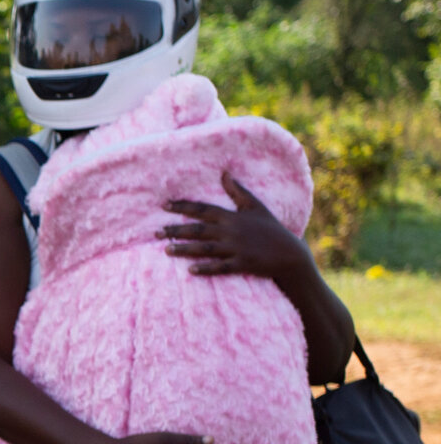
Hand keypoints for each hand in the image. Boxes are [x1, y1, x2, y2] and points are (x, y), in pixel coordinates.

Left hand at [159, 171, 307, 278]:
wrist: (289, 253)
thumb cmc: (270, 229)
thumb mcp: (255, 206)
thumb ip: (238, 191)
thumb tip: (224, 173)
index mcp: (232, 217)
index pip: (203, 209)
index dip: (183, 206)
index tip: (164, 205)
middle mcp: (231, 231)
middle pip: (199, 229)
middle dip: (176, 230)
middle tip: (155, 232)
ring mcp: (236, 248)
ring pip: (205, 249)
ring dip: (185, 249)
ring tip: (166, 250)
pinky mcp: (242, 264)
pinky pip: (220, 267)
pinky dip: (206, 268)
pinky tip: (190, 270)